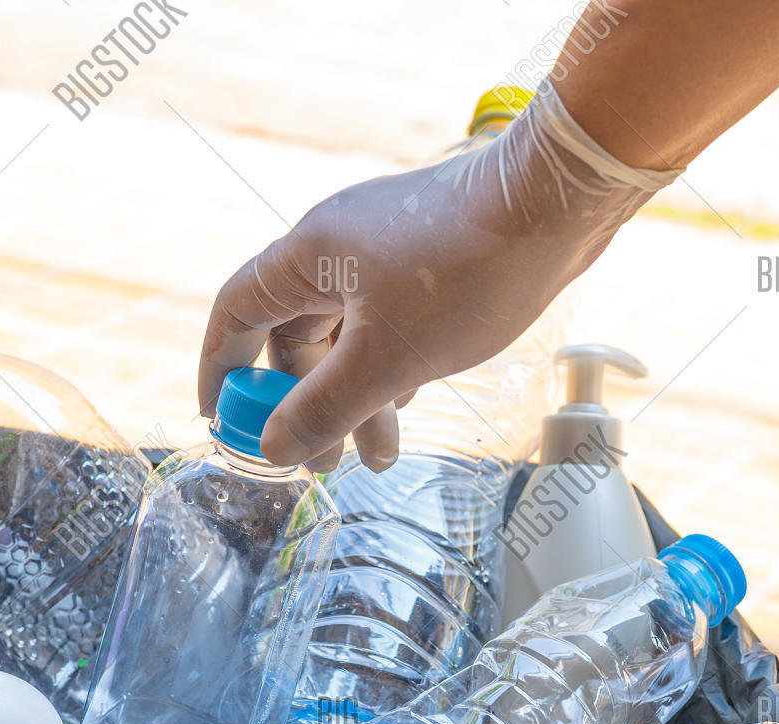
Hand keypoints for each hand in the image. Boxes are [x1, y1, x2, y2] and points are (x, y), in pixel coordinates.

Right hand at [198, 82, 676, 471]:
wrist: (555, 204)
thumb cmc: (466, 273)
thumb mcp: (387, 360)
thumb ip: (325, 408)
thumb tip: (272, 447)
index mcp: (309, 256)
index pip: (236, 313)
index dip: (223, 370)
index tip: (223, 422)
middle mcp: (336, 246)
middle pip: (296, 334)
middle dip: (307, 404)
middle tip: (325, 463)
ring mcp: (382, 249)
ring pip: (348, 335)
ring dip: (356, 397)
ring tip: (379, 454)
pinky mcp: (424, 257)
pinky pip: (384, 321)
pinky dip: (388, 367)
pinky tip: (408, 404)